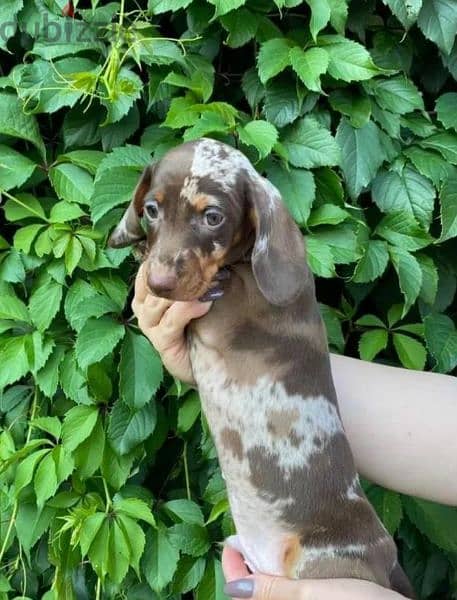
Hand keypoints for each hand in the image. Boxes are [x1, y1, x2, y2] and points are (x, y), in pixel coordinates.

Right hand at [132, 263, 211, 383]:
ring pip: (160, 299)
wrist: (212, 359)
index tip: (193, 252)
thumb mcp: (196, 293)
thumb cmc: (203, 322)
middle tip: (206, 266)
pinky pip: (172, 320)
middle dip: (179, 273)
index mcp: (146, 293)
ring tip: (210, 284)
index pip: (148, 267)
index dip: (168, 258)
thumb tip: (205, 251)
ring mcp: (149, 326)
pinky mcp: (161, 342)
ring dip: (186, 290)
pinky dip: (189, 309)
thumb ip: (191, 275)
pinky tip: (205, 305)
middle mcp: (143, 308)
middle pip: (153, 282)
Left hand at [222, 546, 406, 599]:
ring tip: (266, 541)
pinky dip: (283, 577)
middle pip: (257, 592)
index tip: (229, 540)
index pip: (241, 593)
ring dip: (265, 570)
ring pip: (273, 591)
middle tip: (246, 536)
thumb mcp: (314, 594)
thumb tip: (232, 588)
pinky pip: (290, 592)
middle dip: (247, 566)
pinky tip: (291, 558)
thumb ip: (273, 592)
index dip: (231, 567)